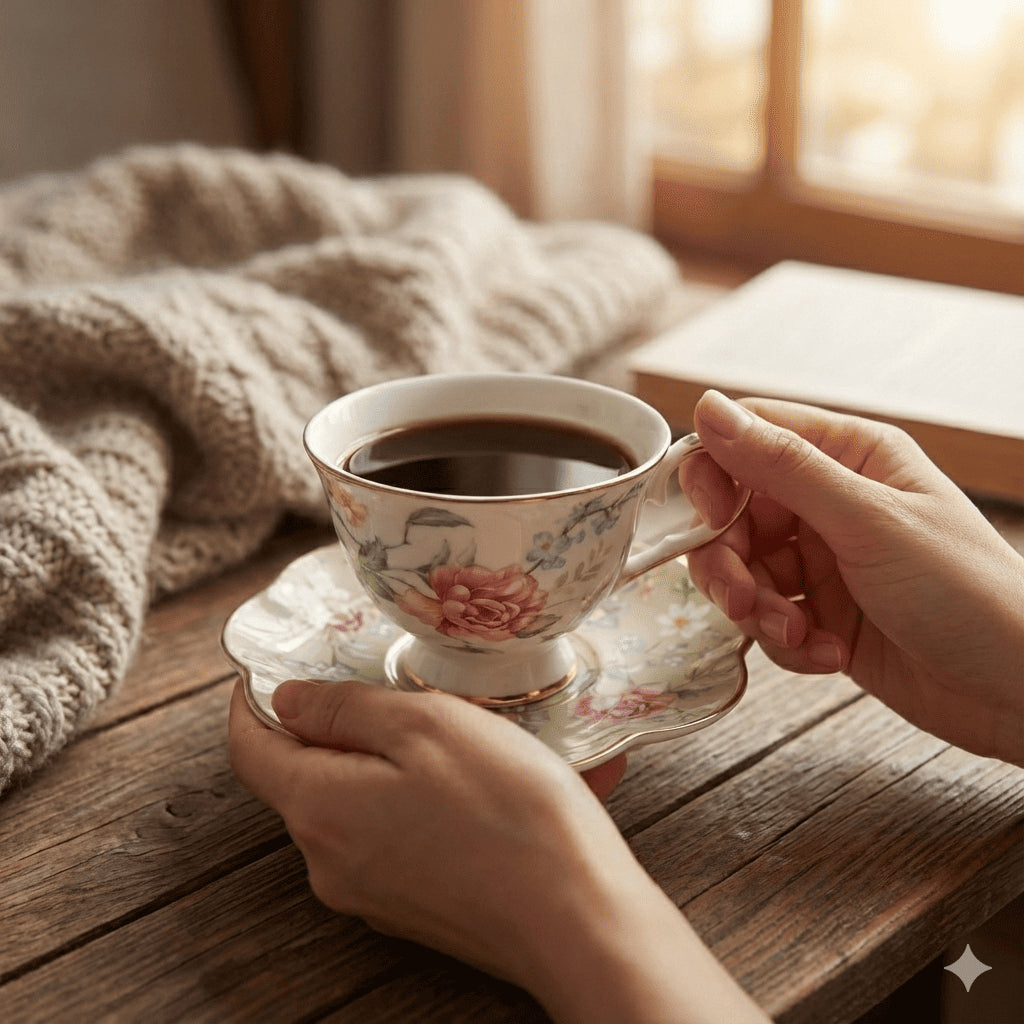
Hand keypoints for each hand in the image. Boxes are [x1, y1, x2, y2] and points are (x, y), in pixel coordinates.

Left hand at [228, 679, 768, 1023]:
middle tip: (395, 689)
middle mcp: (329, 861)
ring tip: (460, 732)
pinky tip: (483, 782)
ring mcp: (369, 892)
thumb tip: (286, 701)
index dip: (252, 701)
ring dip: (389, 761)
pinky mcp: (411, 908)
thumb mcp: (427, 726)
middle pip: (305, 776)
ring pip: (356, 803)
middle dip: (339, 727)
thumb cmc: (507, 812)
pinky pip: (395, 835)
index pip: (249, 749)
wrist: (579, 920)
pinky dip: (421, 799)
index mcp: (320, 809)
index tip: (271, 668)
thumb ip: (345, 709)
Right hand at [686, 390, 1023, 764]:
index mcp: (849, 455)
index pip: (749, 438)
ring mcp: (822, 559)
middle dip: (729, 561)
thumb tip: (708, 408)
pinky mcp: (819, 611)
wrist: (1014, 690)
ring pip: (741, 569)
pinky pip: (765, 616)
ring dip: (755, 609)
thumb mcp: (868, 521)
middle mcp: (829, 501)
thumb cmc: (968, 592)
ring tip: (795, 635)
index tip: (709, 517)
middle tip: (743, 600)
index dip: (713, 473)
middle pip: (732, 512)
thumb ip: (783, 466)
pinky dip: (785, 641)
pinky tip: (827, 654)